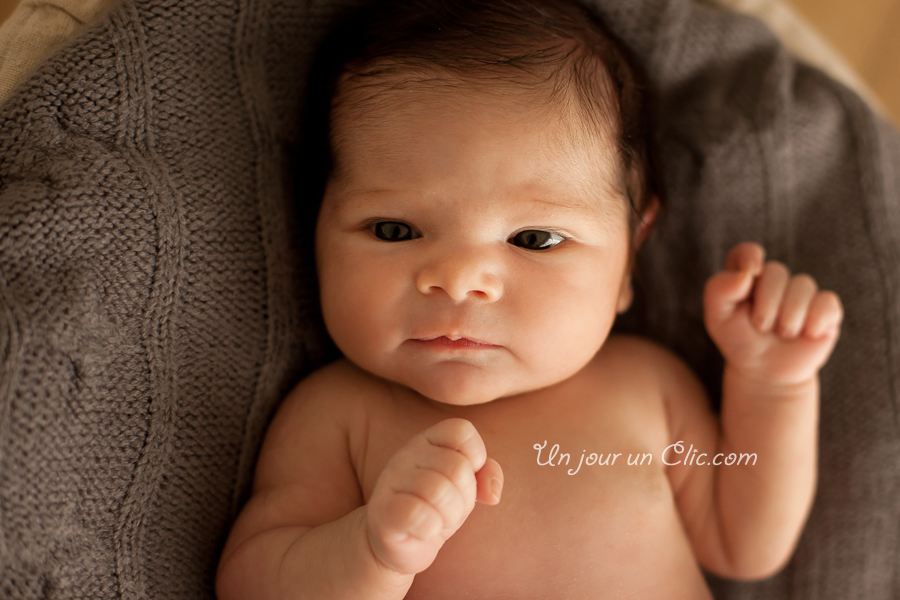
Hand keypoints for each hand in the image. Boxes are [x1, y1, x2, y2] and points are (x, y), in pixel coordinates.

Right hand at [365, 418, 502, 574]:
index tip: (465, 478)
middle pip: (457, 467)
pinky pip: (418, 514)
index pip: (461, 430)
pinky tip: (423, 531)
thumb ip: (486, 475)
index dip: (476, 456)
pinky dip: (431, 528)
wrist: (398, 544)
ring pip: (440, 491)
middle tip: (450, 508)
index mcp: (427, 440)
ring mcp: (391, 480)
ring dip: (449, 516)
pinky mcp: (383, 510)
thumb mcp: (465, 487)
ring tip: (437, 520)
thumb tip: (493, 493)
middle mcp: (407, 454)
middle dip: (465, 497)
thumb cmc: (436, 508)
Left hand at [703, 242, 842, 385]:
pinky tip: (807, 334)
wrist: (765, 371)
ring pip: (803, 284)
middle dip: (767, 303)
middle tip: (760, 326)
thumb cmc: (739, 340)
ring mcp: (800, 292)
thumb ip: (720, 290)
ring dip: (789, 316)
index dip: (749, 255)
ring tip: (782, 333)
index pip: (746, 252)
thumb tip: (747, 273)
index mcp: (745, 276)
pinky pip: (827, 301)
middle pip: (776, 271)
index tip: (751, 271)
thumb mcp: (717, 318)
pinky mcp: (824, 308)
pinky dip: (816, 320)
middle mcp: (774, 279)